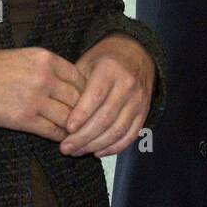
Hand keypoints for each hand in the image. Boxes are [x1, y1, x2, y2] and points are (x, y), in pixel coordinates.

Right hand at [0, 47, 86, 140]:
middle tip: (86, 122)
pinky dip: (60, 137)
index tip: (85, 101)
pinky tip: (61, 140)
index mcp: (45, 58)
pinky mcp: (25, 119)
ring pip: (69, 117)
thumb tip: (65, 84)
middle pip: (78, 98)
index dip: (85, 92)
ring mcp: (36, 98)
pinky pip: (53, 131)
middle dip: (83, 112)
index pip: (79, 77)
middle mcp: (45, 77)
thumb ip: (46, 68)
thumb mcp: (22, 56)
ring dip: (74, 128)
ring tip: (77, 135)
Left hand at [61, 34, 153, 157]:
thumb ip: (76, 85)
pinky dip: (114, 148)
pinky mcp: (144, 112)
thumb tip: (61, 112)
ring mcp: (138, 100)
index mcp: (110, 69)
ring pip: (117, 130)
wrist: (136, 54)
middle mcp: (127, 85)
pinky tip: (97, 152)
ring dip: (96, 145)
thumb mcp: (87, 62)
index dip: (81, 114)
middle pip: (105, 117)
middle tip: (66, 147)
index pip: (95, 96)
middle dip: (84, 137)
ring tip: (77, 151)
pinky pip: (130, 135)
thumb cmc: (104, 60)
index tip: (67, 128)